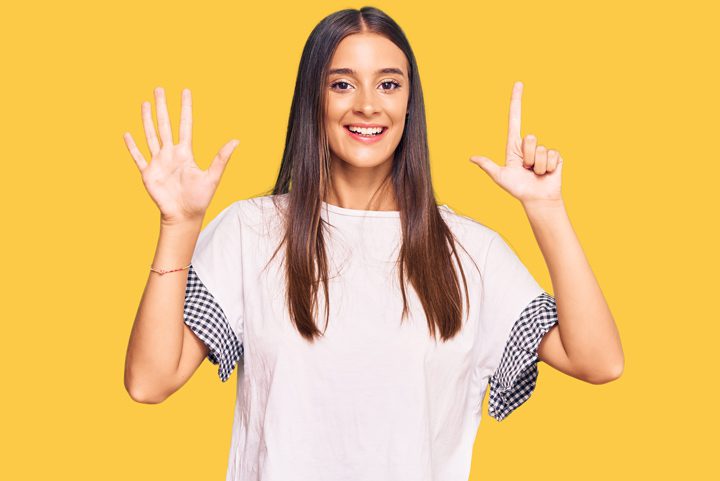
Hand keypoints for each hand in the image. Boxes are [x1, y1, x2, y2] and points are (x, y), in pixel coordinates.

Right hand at [123, 87, 239, 224]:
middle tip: (159, 88)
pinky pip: (138, 157)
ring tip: (145, 104)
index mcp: (185, 153)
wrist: (184, 216)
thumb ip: (221, 158)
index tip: (185, 91)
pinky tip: (127, 134)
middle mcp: (171, 154)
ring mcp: (158, 162)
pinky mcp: (148, 173)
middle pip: (165, 125)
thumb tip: (236, 141)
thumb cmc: (200, 199)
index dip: (185, 108)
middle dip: (162, 107)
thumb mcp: (213, 177)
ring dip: (147, 120)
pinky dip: (132, 146)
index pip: (185, 125)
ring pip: (151, 136)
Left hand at [469, 81, 562, 205]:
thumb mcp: (500, 177)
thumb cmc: (518, 189)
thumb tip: (471, 158)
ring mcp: (542, 149)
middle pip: (529, 138)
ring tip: (535, 173)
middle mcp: (528, 145)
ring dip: (536, 166)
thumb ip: (488, 166)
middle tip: (526, 169)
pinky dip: (547, 168)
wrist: (537, 199)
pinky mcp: (555, 156)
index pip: (515, 118)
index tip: (518, 83)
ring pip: (540, 149)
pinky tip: (546, 174)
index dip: (516, 101)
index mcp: (514, 146)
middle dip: (527, 156)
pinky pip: (551, 155)